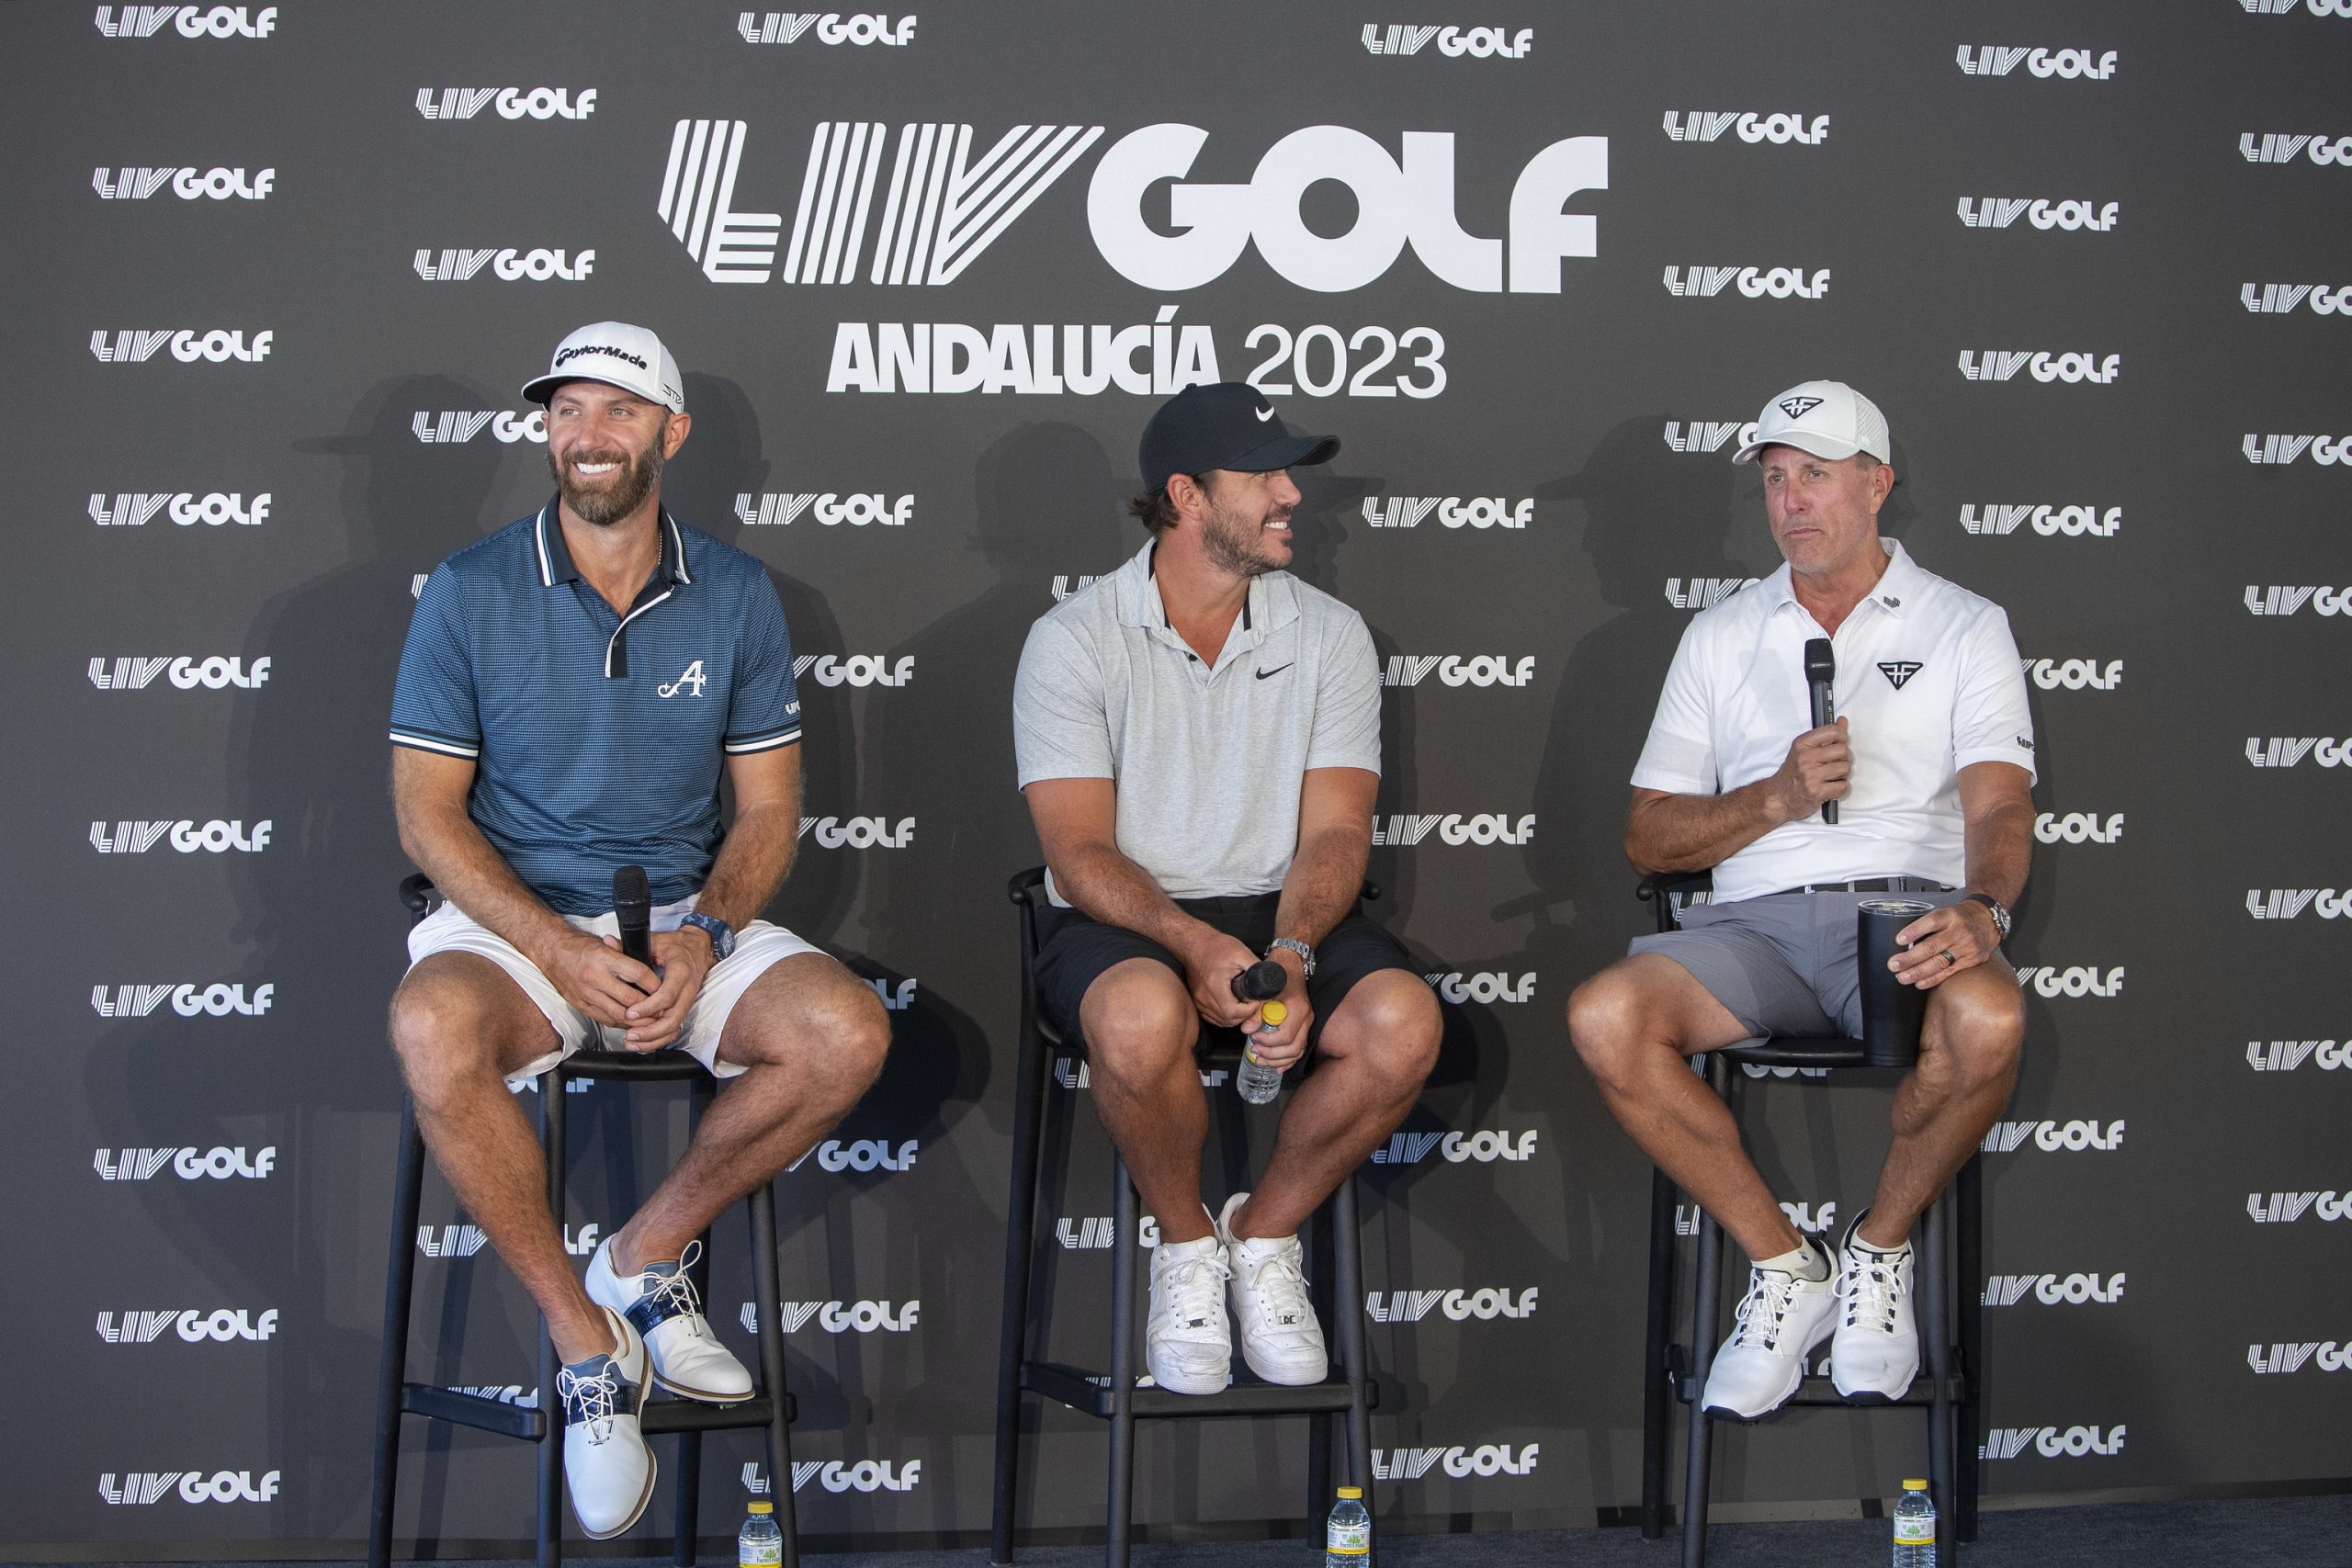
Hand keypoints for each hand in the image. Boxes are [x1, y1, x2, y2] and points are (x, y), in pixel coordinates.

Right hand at [543, 930, 663, 1032]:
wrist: (551, 951)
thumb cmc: (579, 945)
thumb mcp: (604, 943)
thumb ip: (625, 955)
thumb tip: (648, 968)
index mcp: (604, 958)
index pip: (638, 974)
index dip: (655, 984)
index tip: (664, 987)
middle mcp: (595, 978)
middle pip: (631, 999)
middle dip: (651, 1007)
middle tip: (663, 1009)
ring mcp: (587, 994)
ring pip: (619, 1015)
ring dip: (638, 1020)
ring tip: (652, 1020)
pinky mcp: (582, 1006)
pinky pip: (606, 1019)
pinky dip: (622, 1023)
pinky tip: (632, 1022)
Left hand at [611, 927, 715, 1050]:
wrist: (698, 948)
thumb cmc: (677, 945)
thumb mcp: (656, 940)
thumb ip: (631, 944)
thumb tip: (608, 942)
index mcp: (681, 972)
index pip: (667, 996)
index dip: (648, 1007)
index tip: (630, 1012)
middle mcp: (687, 990)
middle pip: (672, 1019)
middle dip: (650, 1030)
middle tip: (629, 1034)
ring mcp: (687, 1002)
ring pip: (674, 1027)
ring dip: (653, 1039)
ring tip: (632, 1043)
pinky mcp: (684, 1009)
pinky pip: (674, 1029)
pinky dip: (658, 1039)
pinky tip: (642, 1044)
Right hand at [1182, 929, 1264, 1030]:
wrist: (1195, 943)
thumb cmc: (1216, 946)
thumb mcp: (1241, 952)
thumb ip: (1256, 967)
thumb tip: (1270, 978)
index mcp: (1215, 986)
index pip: (1232, 1012)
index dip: (1248, 1011)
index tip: (1255, 1001)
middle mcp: (1204, 997)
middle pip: (1227, 1020)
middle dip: (1243, 1015)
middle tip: (1251, 1003)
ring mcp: (1198, 1000)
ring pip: (1220, 1021)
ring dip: (1234, 1017)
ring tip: (1242, 1003)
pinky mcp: (1196, 1001)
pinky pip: (1212, 1017)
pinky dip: (1223, 1016)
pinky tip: (1231, 1005)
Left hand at [1242, 946, 1314, 1071]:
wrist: (1291, 962)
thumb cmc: (1277, 972)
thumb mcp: (1263, 990)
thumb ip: (1255, 1011)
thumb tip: (1247, 1030)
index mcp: (1297, 1008)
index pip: (1285, 1035)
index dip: (1268, 1041)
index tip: (1253, 1038)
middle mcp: (1306, 1017)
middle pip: (1292, 1048)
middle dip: (1271, 1054)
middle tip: (1255, 1050)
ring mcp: (1308, 1022)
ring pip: (1297, 1051)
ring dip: (1278, 1060)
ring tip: (1260, 1059)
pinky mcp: (1304, 1025)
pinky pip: (1300, 1048)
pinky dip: (1288, 1060)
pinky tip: (1277, 1066)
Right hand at [1771, 718, 1850, 821]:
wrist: (1778, 797)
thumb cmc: (1793, 773)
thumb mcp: (1803, 750)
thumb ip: (1825, 736)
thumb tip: (1842, 721)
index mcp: (1802, 744)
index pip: (1833, 732)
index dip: (1843, 736)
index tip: (1842, 741)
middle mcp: (1806, 758)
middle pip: (1843, 751)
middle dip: (1844, 758)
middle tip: (1836, 762)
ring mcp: (1811, 776)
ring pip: (1845, 768)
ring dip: (1843, 774)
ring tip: (1832, 776)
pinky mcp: (1817, 792)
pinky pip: (1843, 786)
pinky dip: (1840, 788)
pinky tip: (1831, 786)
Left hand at [1890, 901, 1999, 989]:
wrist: (1989, 920)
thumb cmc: (1960, 917)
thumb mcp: (1946, 913)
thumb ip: (1928, 925)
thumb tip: (1903, 942)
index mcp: (1950, 916)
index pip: (1931, 922)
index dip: (1914, 931)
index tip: (1899, 939)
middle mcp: (1959, 932)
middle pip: (1932, 946)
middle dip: (1910, 958)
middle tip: (1894, 965)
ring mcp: (1966, 947)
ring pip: (1939, 962)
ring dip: (1918, 972)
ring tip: (1902, 977)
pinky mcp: (1971, 960)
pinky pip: (1949, 972)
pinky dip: (1932, 979)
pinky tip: (1919, 983)